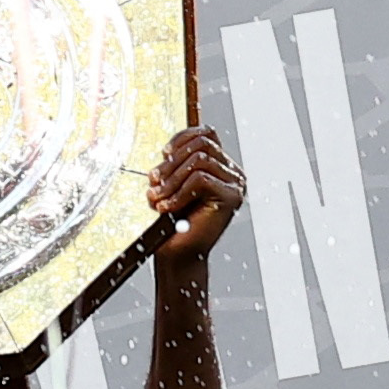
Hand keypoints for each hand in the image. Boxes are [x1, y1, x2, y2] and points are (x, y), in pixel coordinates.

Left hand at [147, 128, 246, 266]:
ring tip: (158, 197)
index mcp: (220, 166)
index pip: (206, 134)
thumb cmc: (174, 223)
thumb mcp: (171, 184)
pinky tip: (169, 207)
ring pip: (200, 160)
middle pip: (202, 144)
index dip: (182, 139)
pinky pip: (201, 179)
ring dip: (172, 179)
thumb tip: (168, 150)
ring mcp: (235, 184)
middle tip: (154, 182)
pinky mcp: (231, 197)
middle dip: (171, 163)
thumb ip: (175, 164)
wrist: (179, 254)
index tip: (163, 154)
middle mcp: (232, 173)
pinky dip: (179, 192)